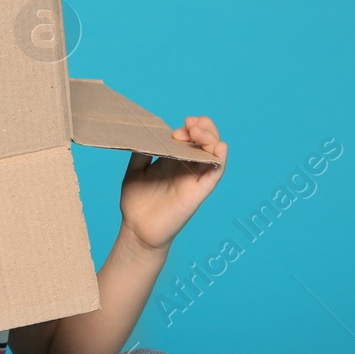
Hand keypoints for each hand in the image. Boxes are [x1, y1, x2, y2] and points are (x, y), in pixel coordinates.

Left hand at [118, 116, 227, 251]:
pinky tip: (219, 147)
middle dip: (202, 128)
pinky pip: (215, 174)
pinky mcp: (198, 192)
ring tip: (196, 132)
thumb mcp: (134, 171)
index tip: (174, 130)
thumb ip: (141, 152)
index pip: (191, 137)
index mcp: (174, 159)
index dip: (188, 128)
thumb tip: (145, 132)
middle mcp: (188, 167)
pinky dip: (220, 159)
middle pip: (207, 141)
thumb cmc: (136, 202)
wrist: (136, 228)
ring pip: (214, 154)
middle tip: (188, 125)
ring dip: (210, 138)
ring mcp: (195, 178)